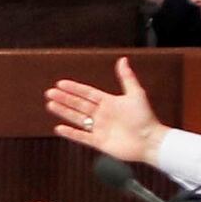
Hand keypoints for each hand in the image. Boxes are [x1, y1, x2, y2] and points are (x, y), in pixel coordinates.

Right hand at [46, 60, 163, 164]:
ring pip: (77, 118)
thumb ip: (127, 77)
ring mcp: (99, 128)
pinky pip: (81, 137)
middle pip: (78, 104)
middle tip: (50, 93)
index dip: (74, 88)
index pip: (87, 93)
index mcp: (109, 102)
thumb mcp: (136, 94)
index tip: (60, 83)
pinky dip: (70, 133)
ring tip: (51, 105)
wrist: (150, 141)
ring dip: (64, 112)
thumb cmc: (145, 118)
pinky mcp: (99, 142)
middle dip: (64, 98)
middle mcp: (102, 115)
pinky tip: (59, 128)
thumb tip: (123, 60)